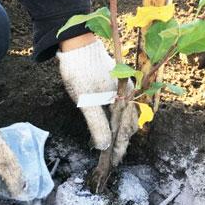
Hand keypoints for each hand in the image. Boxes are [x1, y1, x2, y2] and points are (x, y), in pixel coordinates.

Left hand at [57, 38, 137, 164]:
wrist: (76, 42)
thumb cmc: (80, 70)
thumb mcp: (86, 101)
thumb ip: (97, 124)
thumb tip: (104, 146)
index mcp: (125, 97)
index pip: (125, 129)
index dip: (119, 147)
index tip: (114, 162)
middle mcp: (128, 92)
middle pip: (128, 123)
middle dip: (121, 141)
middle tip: (113, 158)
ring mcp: (122, 87)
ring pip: (124, 114)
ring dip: (118, 130)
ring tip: (111, 144)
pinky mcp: (114, 83)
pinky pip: (119, 106)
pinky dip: (115, 119)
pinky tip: (108, 123)